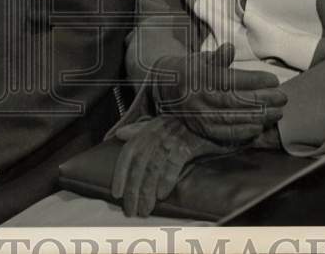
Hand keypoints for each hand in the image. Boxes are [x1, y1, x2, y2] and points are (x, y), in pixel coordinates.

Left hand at [111, 116, 231, 216]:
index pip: (128, 152)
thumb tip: (120, 134)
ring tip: (145, 210)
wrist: (208, 115)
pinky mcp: (187, 145)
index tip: (116, 194)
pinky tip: (161, 196)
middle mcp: (156, 134)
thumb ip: (139, 129)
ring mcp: (171, 139)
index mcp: (148, 130)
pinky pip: (173, 165)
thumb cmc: (182, 122)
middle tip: (130, 210)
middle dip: (133, 190)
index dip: (120, 173)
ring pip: (153, 168)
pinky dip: (166, 180)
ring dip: (147, 192)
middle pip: (139, 165)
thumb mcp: (159, 122)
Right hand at [152, 43, 288, 143]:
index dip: (256, 80)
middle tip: (282, 98)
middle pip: (237, 100)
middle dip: (263, 100)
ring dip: (259, 117)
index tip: (274, 80)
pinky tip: (259, 128)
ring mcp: (201, 114)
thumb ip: (218, 57)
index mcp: (203, 77)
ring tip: (278, 113)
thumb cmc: (191, 70)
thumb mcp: (202, 59)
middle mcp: (202, 97)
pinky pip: (224, 133)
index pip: (234, 80)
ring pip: (234, 118)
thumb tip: (229, 48)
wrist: (167, 89)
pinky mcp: (202, 128)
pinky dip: (243, 132)